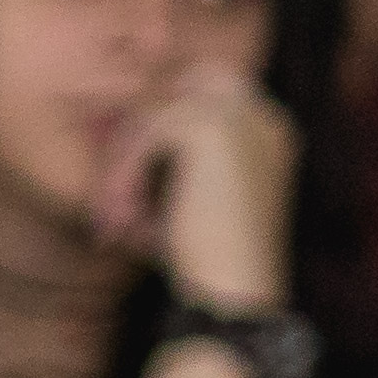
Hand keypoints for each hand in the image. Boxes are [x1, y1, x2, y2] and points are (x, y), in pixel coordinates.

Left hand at [90, 72, 298, 317]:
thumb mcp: (190, 199)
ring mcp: (243, 118)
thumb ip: (168, 158)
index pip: (206, 87)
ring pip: (154, 116)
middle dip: (140, 131)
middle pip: (179, 87)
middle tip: (116, 187)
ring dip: (125, 166)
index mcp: (269, 133)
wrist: (233, 290)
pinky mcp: (213, 128)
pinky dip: (125, 175)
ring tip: (116, 217)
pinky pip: (146, 135)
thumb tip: (108, 125)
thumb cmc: (207, 258)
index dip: (160, 118)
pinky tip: (125, 217)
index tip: (127, 167)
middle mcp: (264, 117)